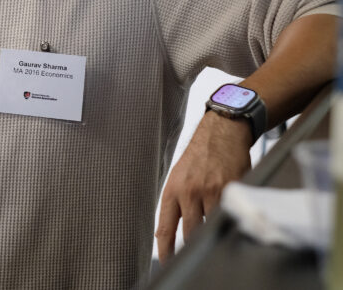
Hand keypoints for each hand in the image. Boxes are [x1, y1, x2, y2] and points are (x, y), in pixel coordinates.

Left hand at [155, 112, 251, 263]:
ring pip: (211, 225)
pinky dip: (228, 218)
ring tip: (213, 226)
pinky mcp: (231, 189)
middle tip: (194, 252)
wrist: (221, 133)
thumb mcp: (178, 177)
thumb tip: (171, 232)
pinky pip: (229, 213)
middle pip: (190, 232)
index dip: (166, 250)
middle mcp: (189, 192)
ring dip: (212, 229)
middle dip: (193, 245)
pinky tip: (229, 214)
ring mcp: (211, 191)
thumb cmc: (198, 157)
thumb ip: (176, 203)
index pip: (165, 228)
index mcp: (172, 190)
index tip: (167, 262)